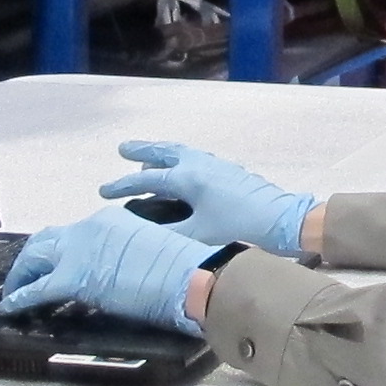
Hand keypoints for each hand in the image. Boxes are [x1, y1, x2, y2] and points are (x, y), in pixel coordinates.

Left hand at [0, 206, 215, 333]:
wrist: (191, 278)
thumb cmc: (183, 270)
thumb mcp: (149, 248)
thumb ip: (126, 253)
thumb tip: (116, 271)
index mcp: (110, 220)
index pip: (74, 233)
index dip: (60, 250)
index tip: (55, 263)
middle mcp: (89, 227)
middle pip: (45, 240)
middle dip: (30, 258)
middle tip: (23, 275)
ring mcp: (78, 251)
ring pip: (34, 257)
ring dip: (20, 275)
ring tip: (14, 292)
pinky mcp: (72, 279)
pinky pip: (36, 289)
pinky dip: (19, 297)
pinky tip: (11, 307)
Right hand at [98, 139, 316, 254]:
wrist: (282, 221)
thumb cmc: (239, 229)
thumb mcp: (199, 236)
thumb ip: (169, 233)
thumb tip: (143, 231)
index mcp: (188, 178)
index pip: (148, 180)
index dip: (123, 186)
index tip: (103, 191)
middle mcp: (199, 165)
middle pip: (164, 153)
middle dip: (142, 151)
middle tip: (122, 149)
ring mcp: (216, 165)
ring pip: (182, 153)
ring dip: (162, 153)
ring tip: (148, 159)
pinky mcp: (229, 171)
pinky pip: (195, 158)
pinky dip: (180, 159)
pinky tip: (182, 170)